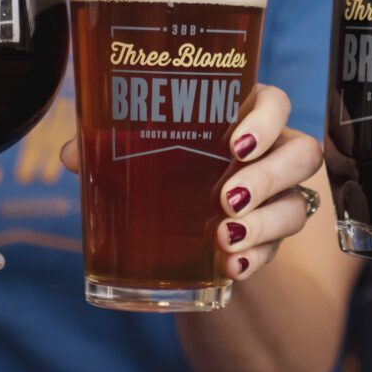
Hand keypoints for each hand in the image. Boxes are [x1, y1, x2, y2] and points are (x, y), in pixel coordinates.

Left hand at [57, 83, 323, 281]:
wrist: (186, 224)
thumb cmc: (168, 166)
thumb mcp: (141, 153)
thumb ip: (110, 145)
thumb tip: (72, 153)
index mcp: (244, 115)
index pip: (274, 103)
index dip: (266, 120)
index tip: (235, 143)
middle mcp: (272, 152)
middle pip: (300, 153)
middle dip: (267, 177)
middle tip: (228, 198)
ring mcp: (279, 197)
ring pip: (296, 204)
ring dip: (265, 223)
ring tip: (226, 238)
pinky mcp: (272, 238)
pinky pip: (279, 248)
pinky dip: (256, 258)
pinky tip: (231, 268)